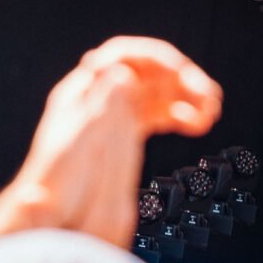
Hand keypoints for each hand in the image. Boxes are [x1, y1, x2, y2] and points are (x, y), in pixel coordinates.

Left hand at [0, 36, 220, 248]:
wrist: (51, 205)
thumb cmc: (56, 176)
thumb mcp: (78, 138)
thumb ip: (102, 104)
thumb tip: (121, 71)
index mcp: (83, 91)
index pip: (123, 56)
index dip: (156, 59)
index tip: (184, 72)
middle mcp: (99, 96)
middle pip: (144, 72)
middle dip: (179, 78)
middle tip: (209, 96)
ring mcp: (111, 112)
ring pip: (154, 92)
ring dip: (184, 96)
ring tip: (211, 111)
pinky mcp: (122, 130)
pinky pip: (155, 113)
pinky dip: (177, 115)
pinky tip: (197, 124)